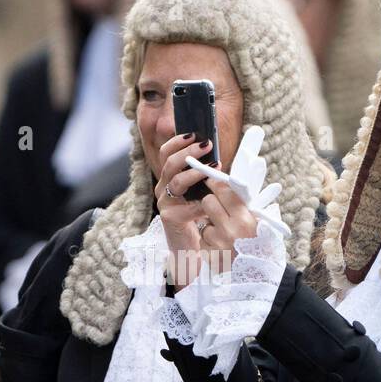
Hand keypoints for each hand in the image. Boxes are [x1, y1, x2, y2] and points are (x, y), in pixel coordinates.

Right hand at [155, 133, 216, 289]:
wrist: (191, 248)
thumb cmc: (199, 217)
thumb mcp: (201, 191)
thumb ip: (204, 175)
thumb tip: (216, 154)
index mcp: (168, 179)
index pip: (167, 153)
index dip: (178, 141)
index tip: (194, 133)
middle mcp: (163, 188)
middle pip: (169, 163)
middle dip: (188, 151)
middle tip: (206, 145)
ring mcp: (165, 202)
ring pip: (176, 180)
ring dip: (196, 171)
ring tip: (213, 167)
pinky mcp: (170, 217)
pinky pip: (187, 205)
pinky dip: (203, 201)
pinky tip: (213, 200)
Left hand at [196, 177, 259, 275]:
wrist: (260, 276)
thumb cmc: (264, 246)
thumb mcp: (263, 223)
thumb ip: (251, 204)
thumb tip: (242, 182)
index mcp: (245, 219)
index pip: (224, 191)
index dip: (216, 184)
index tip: (212, 181)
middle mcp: (230, 230)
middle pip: (208, 202)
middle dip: (211, 202)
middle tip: (216, 206)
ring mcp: (218, 244)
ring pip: (204, 222)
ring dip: (210, 225)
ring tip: (223, 233)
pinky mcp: (210, 255)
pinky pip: (203, 240)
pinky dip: (209, 241)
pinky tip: (220, 246)